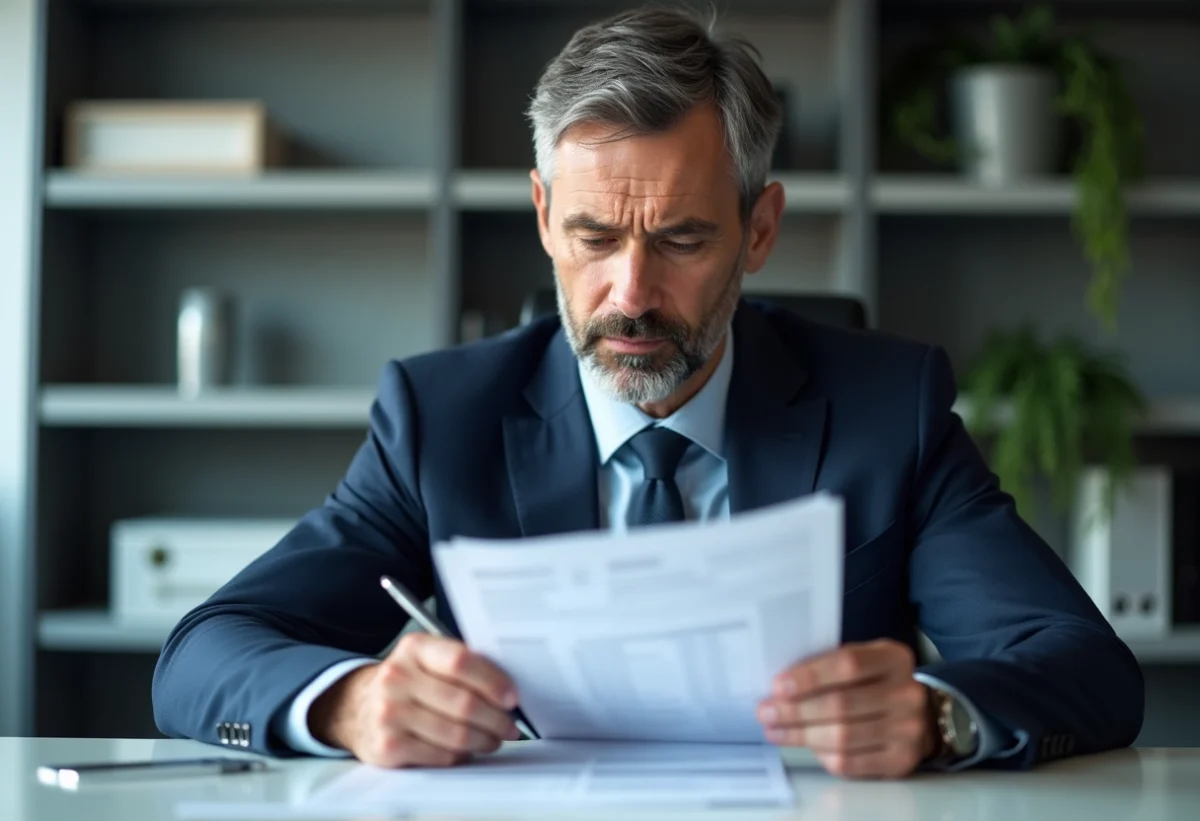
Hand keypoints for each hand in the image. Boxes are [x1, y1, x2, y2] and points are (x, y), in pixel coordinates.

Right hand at [309, 633, 522, 766]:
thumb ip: (461, 665)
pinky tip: (467, 750)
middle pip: (463, 703)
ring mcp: (390, 713)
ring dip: (485, 740)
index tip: (511, 697)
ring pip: (456, 734)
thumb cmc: (405, 683)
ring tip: (493, 739)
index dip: (493, 681)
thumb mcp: (426, 659)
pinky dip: (462, 755)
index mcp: (414, 648)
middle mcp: (397, 677)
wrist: (355, 707)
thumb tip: (506, 688)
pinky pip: (441, 755)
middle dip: (496, 719)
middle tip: (510, 726)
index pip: (461, 661)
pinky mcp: (388, 746)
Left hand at [756, 639, 934, 778]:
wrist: (922, 714)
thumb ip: (829, 665)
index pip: (848, 664)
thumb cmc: (876, 682)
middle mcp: (907, 694)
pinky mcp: (900, 761)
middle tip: (765, 712)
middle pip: (841, 704)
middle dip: (796, 711)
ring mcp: (908, 730)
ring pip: (842, 737)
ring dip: (801, 736)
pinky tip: (804, 746)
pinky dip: (822, 755)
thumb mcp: (863, 660)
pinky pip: (851, 762)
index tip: (777, 686)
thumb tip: (780, 685)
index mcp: (894, 659)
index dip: (810, 676)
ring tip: (775, 731)